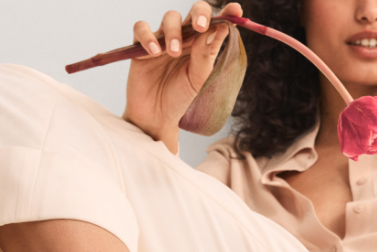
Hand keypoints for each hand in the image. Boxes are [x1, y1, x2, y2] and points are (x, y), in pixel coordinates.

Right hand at [122, 2, 242, 151]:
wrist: (156, 116)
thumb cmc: (180, 99)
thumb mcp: (197, 80)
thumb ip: (204, 55)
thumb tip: (210, 30)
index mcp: (203, 47)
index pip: (216, 25)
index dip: (227, 14)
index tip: (235, 10)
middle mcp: (186, 39)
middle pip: (194, 12)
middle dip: (199, 13)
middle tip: (199, 26)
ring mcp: (164, 40)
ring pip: (170, 18)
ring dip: (174, 31)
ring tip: (174, 53)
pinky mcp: (143, 46)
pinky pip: (141, 28)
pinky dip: (148, 36)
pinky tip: (154, 52)